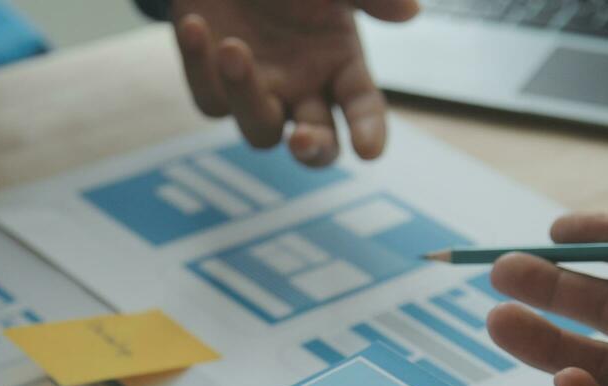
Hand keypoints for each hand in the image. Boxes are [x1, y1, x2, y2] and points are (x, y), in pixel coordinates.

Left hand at [170, 0, 417, 165]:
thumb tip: (412, 10)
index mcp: (342, 64)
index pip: (363, 108)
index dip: (368, 130)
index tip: (369, 150)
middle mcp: (304, 88)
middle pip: (316, 143)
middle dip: (313, 148)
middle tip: (303, 139)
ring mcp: (260, 91)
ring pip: (258, 128)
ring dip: (247, 96)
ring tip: (236, 49)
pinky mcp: (213, 83)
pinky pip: (208, 96)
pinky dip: (199, 65)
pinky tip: (196, 25)